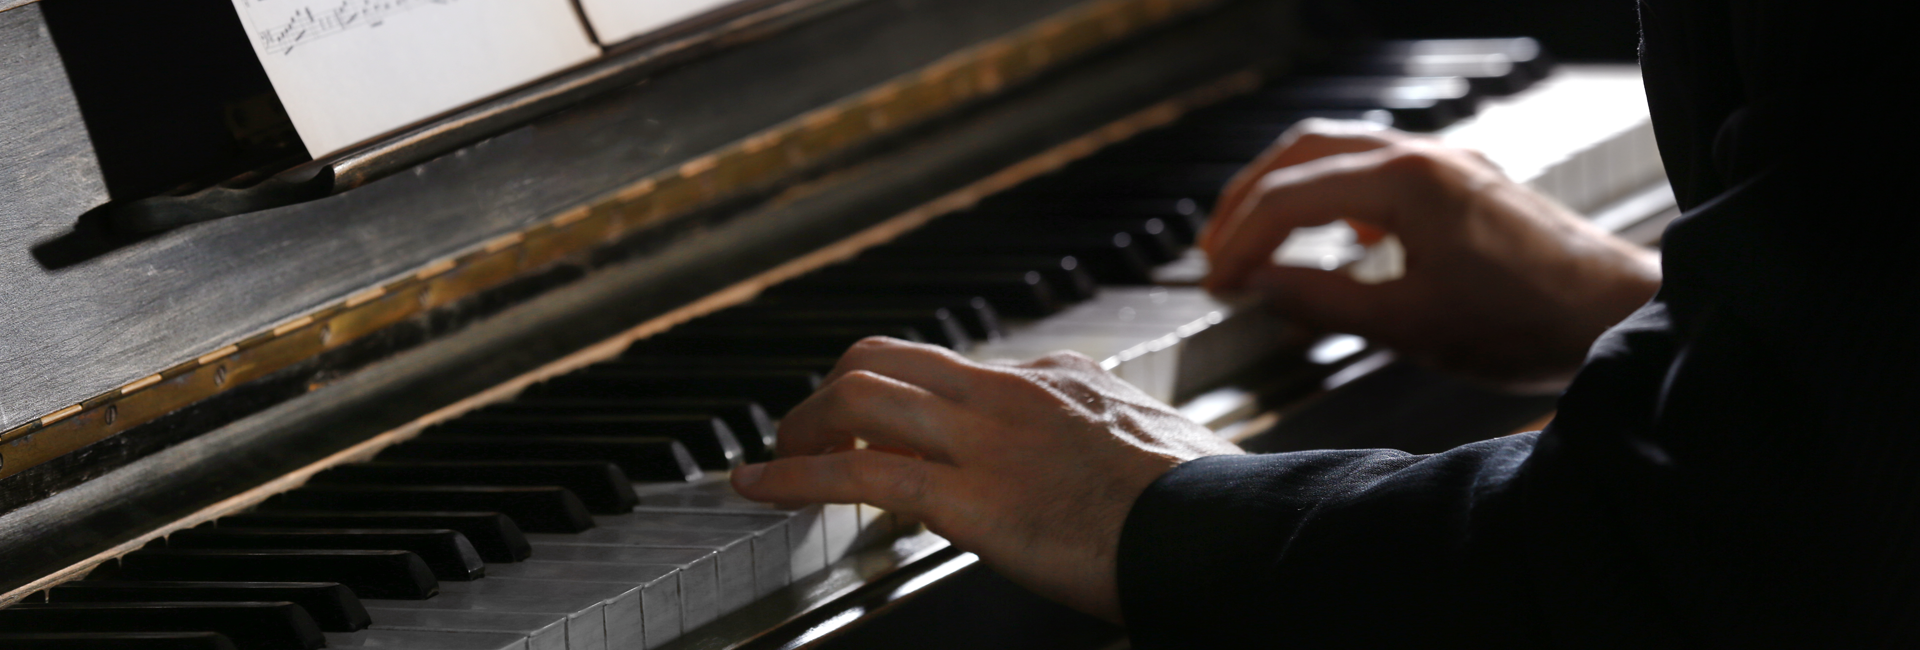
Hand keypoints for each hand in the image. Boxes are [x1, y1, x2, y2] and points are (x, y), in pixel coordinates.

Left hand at [730, 337, 1242, 622]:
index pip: (959, 372)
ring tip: (771, 457)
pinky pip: (858, 472)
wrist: (1226, 530)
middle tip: (805, 429)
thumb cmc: (1209, 507)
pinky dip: (793, 475)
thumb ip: (1113, 443)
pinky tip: (759, 487)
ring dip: (801, 426)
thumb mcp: (1164, 450)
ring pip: (860, 397)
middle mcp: (1015, 392)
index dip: (907, 402)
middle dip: (832, 391)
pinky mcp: (971, 497)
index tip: (886, 429)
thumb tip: (1107, 465)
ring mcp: (989, 439)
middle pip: (889, 358)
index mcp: (1064, 379)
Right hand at [1202, 119, 1661, 388]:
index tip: (1216, 284)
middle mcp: (1425, 157)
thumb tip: (1255, 287)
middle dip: (1250, 198)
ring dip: (1291, 190)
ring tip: (1260, 239)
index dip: (1240, 242)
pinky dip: (1337, 193)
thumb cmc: (1529, 322)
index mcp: (1405, 183)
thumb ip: (1318, 301)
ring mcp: (1449, 164)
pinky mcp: (1467, 183)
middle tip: (1216, 248)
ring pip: (1342, 151)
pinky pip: (1380, 167)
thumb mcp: (1405, 325)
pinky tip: (1340, 238)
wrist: (1620, 317)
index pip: (1290, 198)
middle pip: (1304, 151)